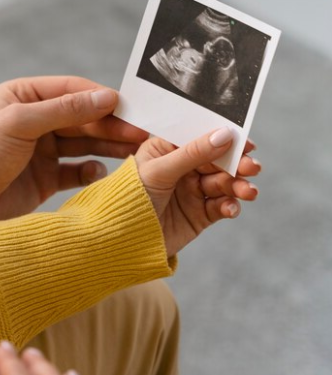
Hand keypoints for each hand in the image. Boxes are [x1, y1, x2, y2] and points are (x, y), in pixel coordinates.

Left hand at [0, 76, 147, 227]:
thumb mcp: (20, 124)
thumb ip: (64, 110)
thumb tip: (107, 97)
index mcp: (24, 97)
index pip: (71, 91)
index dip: (101, 98)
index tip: (130, 107)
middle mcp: (35, 121)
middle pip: (82, 119)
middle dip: (111, 126)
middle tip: (143, 133)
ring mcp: (41, 150)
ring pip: (83, 145)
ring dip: (108, 148)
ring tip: (136, 152)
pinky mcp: (45, 178)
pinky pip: (75, 171)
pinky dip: (90, 173)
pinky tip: (101, 174)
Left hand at [135, 127, 260, 256]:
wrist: (122, 240)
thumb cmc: (130, 198)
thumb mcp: (160, 171)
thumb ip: (193, 153)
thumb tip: (225, 134)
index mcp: (166, 149)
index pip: (200, 136)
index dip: (223, 137)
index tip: (245, 141)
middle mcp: (181, 167)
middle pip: (217, 160)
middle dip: (237, 163)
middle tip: (252, 167)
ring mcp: (191, 191)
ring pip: (224, 183)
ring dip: (238, 185)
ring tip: (248, 192)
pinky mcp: (199, 214)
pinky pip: (221, 205)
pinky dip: (230, 206)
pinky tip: (230, 209)